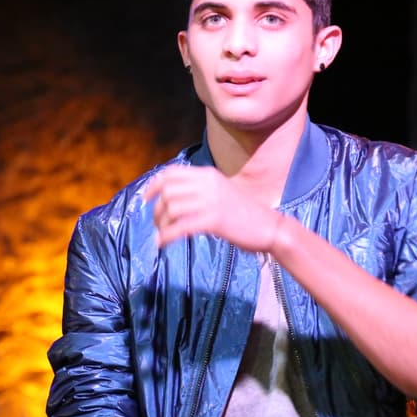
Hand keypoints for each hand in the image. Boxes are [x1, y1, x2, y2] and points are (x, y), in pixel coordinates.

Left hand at [144, 165, 283, 252]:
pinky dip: (167, 236)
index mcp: (209, 174)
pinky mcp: (214, 220)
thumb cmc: (246, 213)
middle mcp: (208, 184)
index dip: (154, 184)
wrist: (271, 227)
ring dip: (161, 224)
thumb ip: (201, 189)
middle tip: (157, 223)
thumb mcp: (222, 191)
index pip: (171, 173)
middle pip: (168, 191)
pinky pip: (180, 227)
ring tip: (162, 234)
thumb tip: (174, 196)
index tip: (146, 198)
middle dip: (156, 209)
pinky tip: (163, 244)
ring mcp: (211, 201)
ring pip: (171, 209)